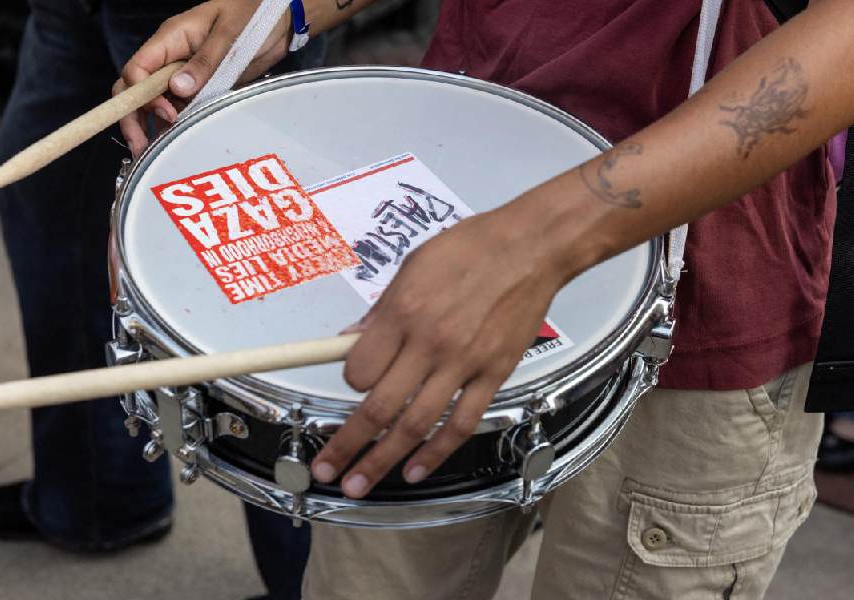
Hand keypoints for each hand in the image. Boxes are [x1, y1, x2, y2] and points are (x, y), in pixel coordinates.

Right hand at [114, 0, 291, 157]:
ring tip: (153, 154)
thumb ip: (204, 63)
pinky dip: (173, 126)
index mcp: (171, 39)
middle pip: (136, 89)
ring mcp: (184, 75)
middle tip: (139, 146)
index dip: (143, 95)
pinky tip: (172, 145)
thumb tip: (177, 89)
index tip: (167, 113)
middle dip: (133, 117)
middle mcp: (171, 59)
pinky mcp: (201, 89)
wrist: (279, 22)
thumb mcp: (228, 35)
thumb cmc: (252, 14)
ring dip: (151, 127)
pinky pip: (180, 108)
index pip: (137, 69)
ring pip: (155, 103)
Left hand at [310, 204, 569, 497]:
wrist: (531, 247)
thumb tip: (351, 341)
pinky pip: (462, 422)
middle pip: (379, 407)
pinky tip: (415, 471)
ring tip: (358, 485)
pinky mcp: (494, 374)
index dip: (350, 382)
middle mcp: (430, 342)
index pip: (360, 368)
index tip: (353, 384)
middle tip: (326, 470)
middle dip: (346, 444)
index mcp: (404, 311)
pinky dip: (436, 452)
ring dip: (382, 460)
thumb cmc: (470, 248)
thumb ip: (381, 311)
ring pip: (416, 424)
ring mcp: (464, 363)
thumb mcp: (413, 266)